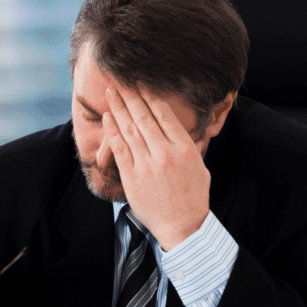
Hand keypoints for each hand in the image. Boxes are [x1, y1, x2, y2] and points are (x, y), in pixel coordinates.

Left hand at [103, 82, 209, 251]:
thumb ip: (186, 146)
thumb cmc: (192, 197)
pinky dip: (112, 131)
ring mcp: (147, 165)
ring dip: (119, 108)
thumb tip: (176, 129)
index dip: (151, 96)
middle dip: (130, 96)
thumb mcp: (199, 166)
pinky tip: (107, 118)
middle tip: (120, 80)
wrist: (183, 226)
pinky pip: (120, 149)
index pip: (164, 115)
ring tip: (110, 93)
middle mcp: (165, 153)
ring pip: (130, 129)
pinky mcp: (132, 177)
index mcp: (184, 148)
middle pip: (144, 117)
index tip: (141, 83)